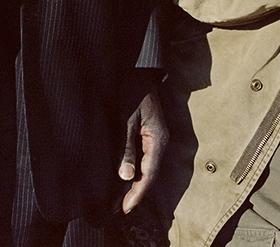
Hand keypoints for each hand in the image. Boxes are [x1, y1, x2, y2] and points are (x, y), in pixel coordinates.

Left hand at [118, 89, 168, 213]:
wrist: (138, 68)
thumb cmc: (131, 89)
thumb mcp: (126, 118)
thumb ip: (126, 146)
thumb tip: (126, 176)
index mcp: (158, 138)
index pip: (150, 174)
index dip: (138, 193)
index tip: (125, 209)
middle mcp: (160, 141)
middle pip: (150, 174)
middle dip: (135, 193)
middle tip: (118, 210)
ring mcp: (156, 137)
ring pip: (148, 167)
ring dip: (135, 183)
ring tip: (119, 200)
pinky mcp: (149, 133)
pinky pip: (144, 157)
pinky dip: (135, 170)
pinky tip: (125, 177)